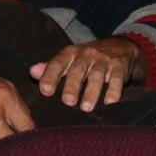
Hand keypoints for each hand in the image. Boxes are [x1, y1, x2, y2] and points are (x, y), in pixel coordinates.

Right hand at [0, 61, 34, 147]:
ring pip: (2, 141)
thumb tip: (27, 124)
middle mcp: (1, 104)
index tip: (33, 146)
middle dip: (20, 148)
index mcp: (10, 96)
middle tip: (21, 154)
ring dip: (4, 151)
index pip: (29, 124)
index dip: (32, 139)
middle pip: (17, 135)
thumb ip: (15, 105)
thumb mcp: (1, 87)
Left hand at [29, 37, 148, 111]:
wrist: (122, 47)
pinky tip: (110, 102)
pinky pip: (116, 78)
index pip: (58, 63)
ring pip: (96, 76)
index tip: (45, 91)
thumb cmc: (91, 58)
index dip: (51, 76)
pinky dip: (114, 90)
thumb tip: (32, 72)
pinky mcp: (120, 66)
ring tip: (87, 107)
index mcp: (71, 53)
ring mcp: (104, 60)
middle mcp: (86, 54)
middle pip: (77, 70)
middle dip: (72, 86)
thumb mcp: (71, 59)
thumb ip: (52, 67)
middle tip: (68, 102)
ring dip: (92, 92)